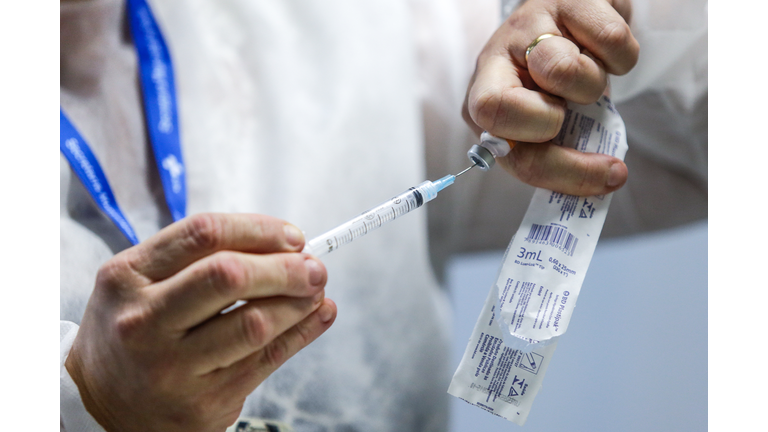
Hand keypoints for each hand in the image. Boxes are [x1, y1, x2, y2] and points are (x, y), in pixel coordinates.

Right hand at [65, 213, 335, 431]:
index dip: (259, 230)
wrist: (101, 404)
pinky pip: (265, 360)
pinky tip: (317, 316)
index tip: (292, 235)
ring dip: (299, 302)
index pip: (204, 234)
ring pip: (254, 323)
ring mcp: (172, 365)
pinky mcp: (201, 400)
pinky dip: (302, 333)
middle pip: (229, 276)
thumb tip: (285, 243)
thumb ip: (200, 257)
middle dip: (285, 267)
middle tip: (315, 266)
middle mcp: (144, 320)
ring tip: (317, 291)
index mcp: (128, 276)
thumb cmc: (134, 329)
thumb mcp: (140, 281)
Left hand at [463, 0, 638, 195]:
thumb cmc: (555, 83)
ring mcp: (528, 26)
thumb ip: (557, 155)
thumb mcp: (545, 124)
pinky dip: (621, 56)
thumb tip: (604, 184)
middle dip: (558, 122)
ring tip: (587, 74)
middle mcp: (494, 61)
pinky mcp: (567, 0)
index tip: (608, 175)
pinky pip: (611, 40)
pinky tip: (602, 51)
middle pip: (514, 110)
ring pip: (565, 71)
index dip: (561, 171)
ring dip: (593, 84)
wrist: (574, 17)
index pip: (510, 152)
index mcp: (483, 105)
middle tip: (574, 111)